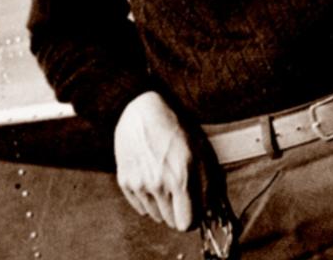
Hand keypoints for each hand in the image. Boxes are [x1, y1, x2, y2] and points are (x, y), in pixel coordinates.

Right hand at [114, 90, 218, 230]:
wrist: (142, 110)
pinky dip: (148, 200)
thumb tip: (208, 207)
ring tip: (166, 182)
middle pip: (171, 222)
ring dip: (163, 206)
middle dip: (179, 211)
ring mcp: (139, 184)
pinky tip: (152, 179)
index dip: (194, 218)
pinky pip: (141, 208)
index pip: (187, 223)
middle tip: (181, 193)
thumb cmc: (175, 127)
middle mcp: (158, 184)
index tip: (195, 210)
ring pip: (156, 216)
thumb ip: (206, 182)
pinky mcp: (125, 182)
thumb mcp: (199, 149)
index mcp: (181, 176)